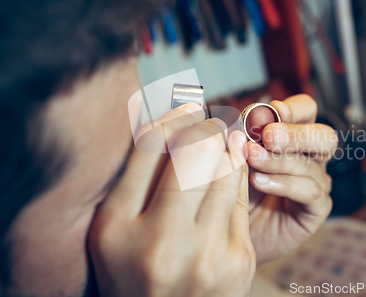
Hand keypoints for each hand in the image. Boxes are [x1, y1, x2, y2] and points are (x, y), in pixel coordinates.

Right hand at [89, 104, 255, 296]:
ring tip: (224, 139)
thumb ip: (132, 175)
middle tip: (208, 120)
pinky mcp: (238, 260)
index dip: (172, 116)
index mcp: (116, 228)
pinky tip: (234, 168)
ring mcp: (205, 253)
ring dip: (226, 147)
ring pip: (225, 169)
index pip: (149, 147)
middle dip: (204, 127)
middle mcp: (160, 242)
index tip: (185, 105)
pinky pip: (241, 198)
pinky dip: (238, 176)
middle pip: (192, 152)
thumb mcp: (114, 228)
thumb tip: (160, 115)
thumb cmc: (134, 269)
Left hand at [246, 94, 335, 263]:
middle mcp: (311, 157)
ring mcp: (316, 183)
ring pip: (310, 165)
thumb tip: (238, 119)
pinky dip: (284, 184)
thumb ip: (240, 138)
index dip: (293, 109)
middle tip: (268, 136)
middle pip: (323, 136)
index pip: (307, 111)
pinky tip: (261, 182)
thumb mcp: (234, 157)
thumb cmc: (233, 189)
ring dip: (278, 160)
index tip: (271, 111)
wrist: (229, 230)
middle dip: (295, 133)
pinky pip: (310, 191)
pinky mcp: (316, 209)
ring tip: (251, 159)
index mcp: (294, 137)